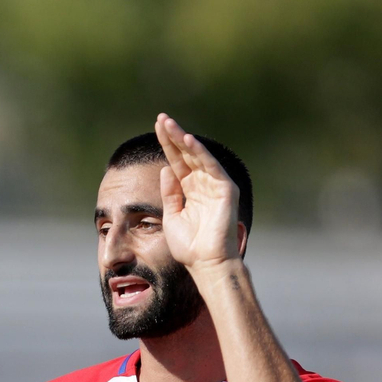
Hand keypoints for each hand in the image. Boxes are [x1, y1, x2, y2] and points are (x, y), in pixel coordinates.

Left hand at [155, 113, 240, 272]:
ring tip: (169, 124)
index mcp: (188, 189)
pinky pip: (211, 167)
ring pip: (197, 156)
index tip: (156, 128)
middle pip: (185, 155)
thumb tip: (165, 169)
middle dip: (173, 136)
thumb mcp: (172, 215)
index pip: (176, 161)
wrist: (205, 262)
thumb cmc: (189, 245)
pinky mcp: (225, 189)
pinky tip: (188, 141)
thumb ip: (169, 192)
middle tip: (160, 118)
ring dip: (183, 139)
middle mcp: (202, 183)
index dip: (166, 145)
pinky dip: (200, 153)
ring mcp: (214, 185)